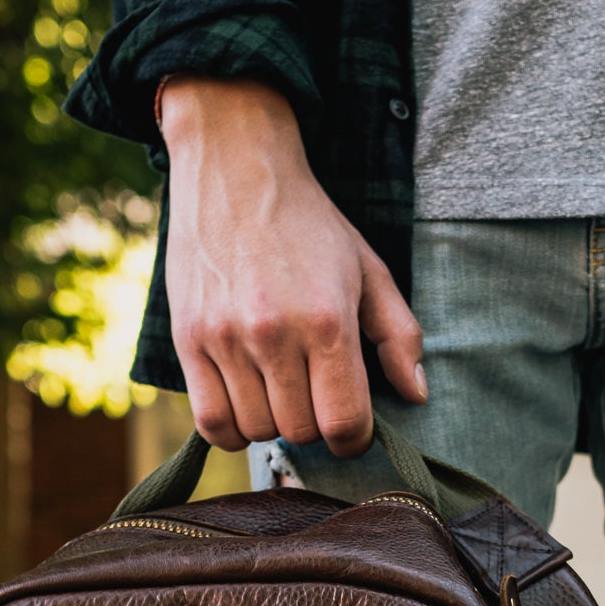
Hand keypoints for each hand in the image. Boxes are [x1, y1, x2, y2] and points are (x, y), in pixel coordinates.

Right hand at [159, 76, 424, 456]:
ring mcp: (225, 339)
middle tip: (313, 393)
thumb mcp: (368, 269)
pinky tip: (245, 403)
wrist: (235, 168)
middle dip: (315, 424)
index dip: (355, 437)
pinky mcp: (187, 340)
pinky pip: (210, 423)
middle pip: (300, 432)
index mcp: (327, 321)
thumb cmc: (308, 224)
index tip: (352, 424)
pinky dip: (231, 428)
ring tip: (279, 389)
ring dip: (273, 422)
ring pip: (255, 431)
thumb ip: (399, 335)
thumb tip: (416, 395)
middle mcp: (273, 335)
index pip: (344, 424)